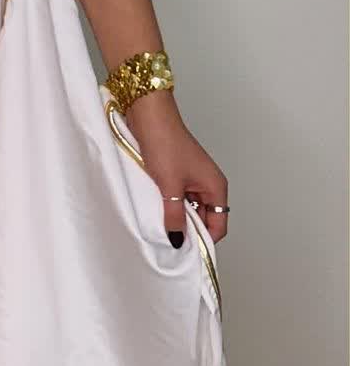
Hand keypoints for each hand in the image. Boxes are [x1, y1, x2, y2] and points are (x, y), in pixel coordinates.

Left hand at [124, 93, 229, 245]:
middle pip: (204, 219)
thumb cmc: (164, 143)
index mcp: (216, 187)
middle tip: (170, 240)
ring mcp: (191, 177)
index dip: (204, 240)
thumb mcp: (170, 186)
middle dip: (189, 230)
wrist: (148, 113)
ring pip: (189, 208)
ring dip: (176, 216)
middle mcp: (207, 184)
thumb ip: (175, 216)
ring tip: (161, 225)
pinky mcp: (176, 172)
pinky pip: (177, 196)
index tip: (186, 251)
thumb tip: (178, 240)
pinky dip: (168, 204)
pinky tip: (155, 209)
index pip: (218, 226)